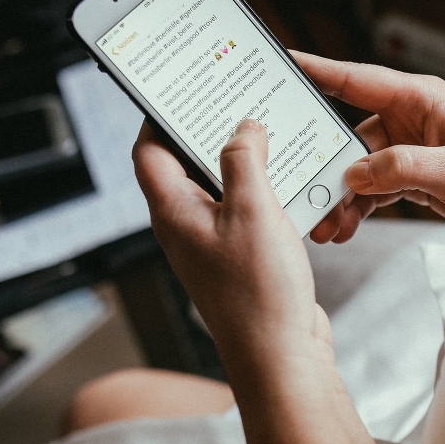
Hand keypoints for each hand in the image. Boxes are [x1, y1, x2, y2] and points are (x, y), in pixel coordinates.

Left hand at [131, 119, 323, 365]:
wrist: (281, 356)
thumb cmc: (258, 292)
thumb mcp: (253, 209)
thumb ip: (244, 160)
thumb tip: (243, 128)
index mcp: (173, 211)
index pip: (149, 151)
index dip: (159, 115)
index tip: (181, 88)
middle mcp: (187, 226)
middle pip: (188, 164)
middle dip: (212, 132)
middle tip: (237, 101)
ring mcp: (214, 244)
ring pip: (224, 188)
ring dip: (248, 164)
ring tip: (273, 137)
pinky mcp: (242, 258)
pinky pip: (250, 213)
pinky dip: (268, 194)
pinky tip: (295, 184)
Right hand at [295, 52, 444, 244]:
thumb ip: (403, 169)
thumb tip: (355, 173)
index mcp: (421, 100)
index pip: (354, 79)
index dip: (313, 72)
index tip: (276, 67)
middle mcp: (411, 120)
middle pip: (347, 134)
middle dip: (322, 163)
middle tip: (297, 188)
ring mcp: (412, 150)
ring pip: (357, 168)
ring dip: (339, 196)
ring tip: (325, 225)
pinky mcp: (417, 179)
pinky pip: (373, 190)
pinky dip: (358, 209)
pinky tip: (345, 228)